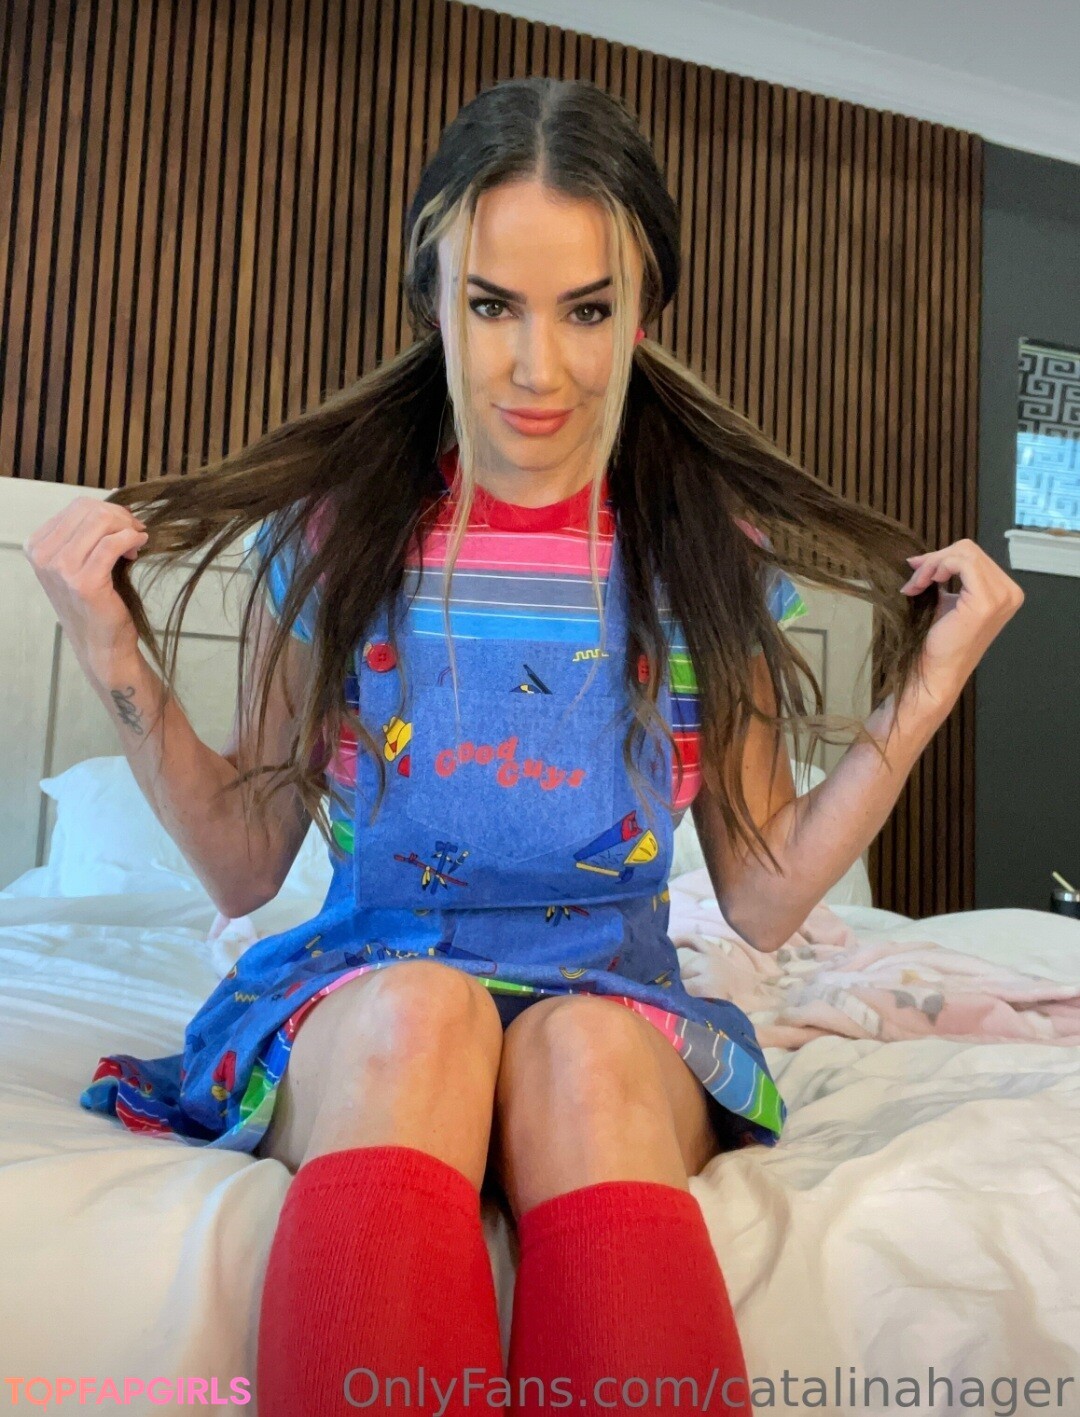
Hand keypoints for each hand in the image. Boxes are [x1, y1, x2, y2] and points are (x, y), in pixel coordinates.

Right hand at [22, 497, 148, 666]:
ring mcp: (61, 569)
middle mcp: (43, 556)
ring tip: (136, 543)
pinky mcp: (84, 582)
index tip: (123, 528)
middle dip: (120, 517)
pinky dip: (131, 539)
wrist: (100, 644)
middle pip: (89, 510)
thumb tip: (114, 498)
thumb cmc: (94, 602)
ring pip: (101, 522)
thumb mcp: (78, 562)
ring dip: (127, 527)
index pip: (77, 507)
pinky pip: (113, 543)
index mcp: (36, 547)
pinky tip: (139, 547)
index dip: (107, 511)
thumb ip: (86, 532)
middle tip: (136, 532)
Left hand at [899, 538, 1024, 697]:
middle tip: (913, 579)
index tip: (916, 569)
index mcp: (1005, 591)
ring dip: (933, 565)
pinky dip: (937, 568)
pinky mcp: (986, 602)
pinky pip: (962, 563)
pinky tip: (923, 585)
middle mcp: (1010, 592)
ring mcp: (1002, 597)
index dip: (941, 557)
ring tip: (915, 586)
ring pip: (964, 553)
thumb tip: (920, 557)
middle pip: (969, 550)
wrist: (935, 672)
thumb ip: (944, 576)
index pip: (973, 555)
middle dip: (935, 560)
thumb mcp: (945, 600)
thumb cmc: (938, 641)